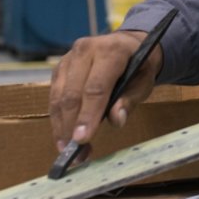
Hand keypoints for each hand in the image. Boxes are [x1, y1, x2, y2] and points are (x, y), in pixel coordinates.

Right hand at [48, 29, 160, 153]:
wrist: (127, 44)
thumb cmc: (138, 66)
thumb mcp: (144, 81)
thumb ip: (130, 100)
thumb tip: (116, 120)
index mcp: (111, 50)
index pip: (96, 87)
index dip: (88, 115)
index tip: (82, 140)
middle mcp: (85, 50)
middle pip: (73, 93)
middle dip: (71, 126)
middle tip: (74, 154)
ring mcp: (68, 58)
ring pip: (59, 97)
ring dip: (61, 127)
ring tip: (68, 152)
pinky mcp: (59, 68)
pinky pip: (54, 97)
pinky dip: (57, 120)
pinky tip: (63, 138)